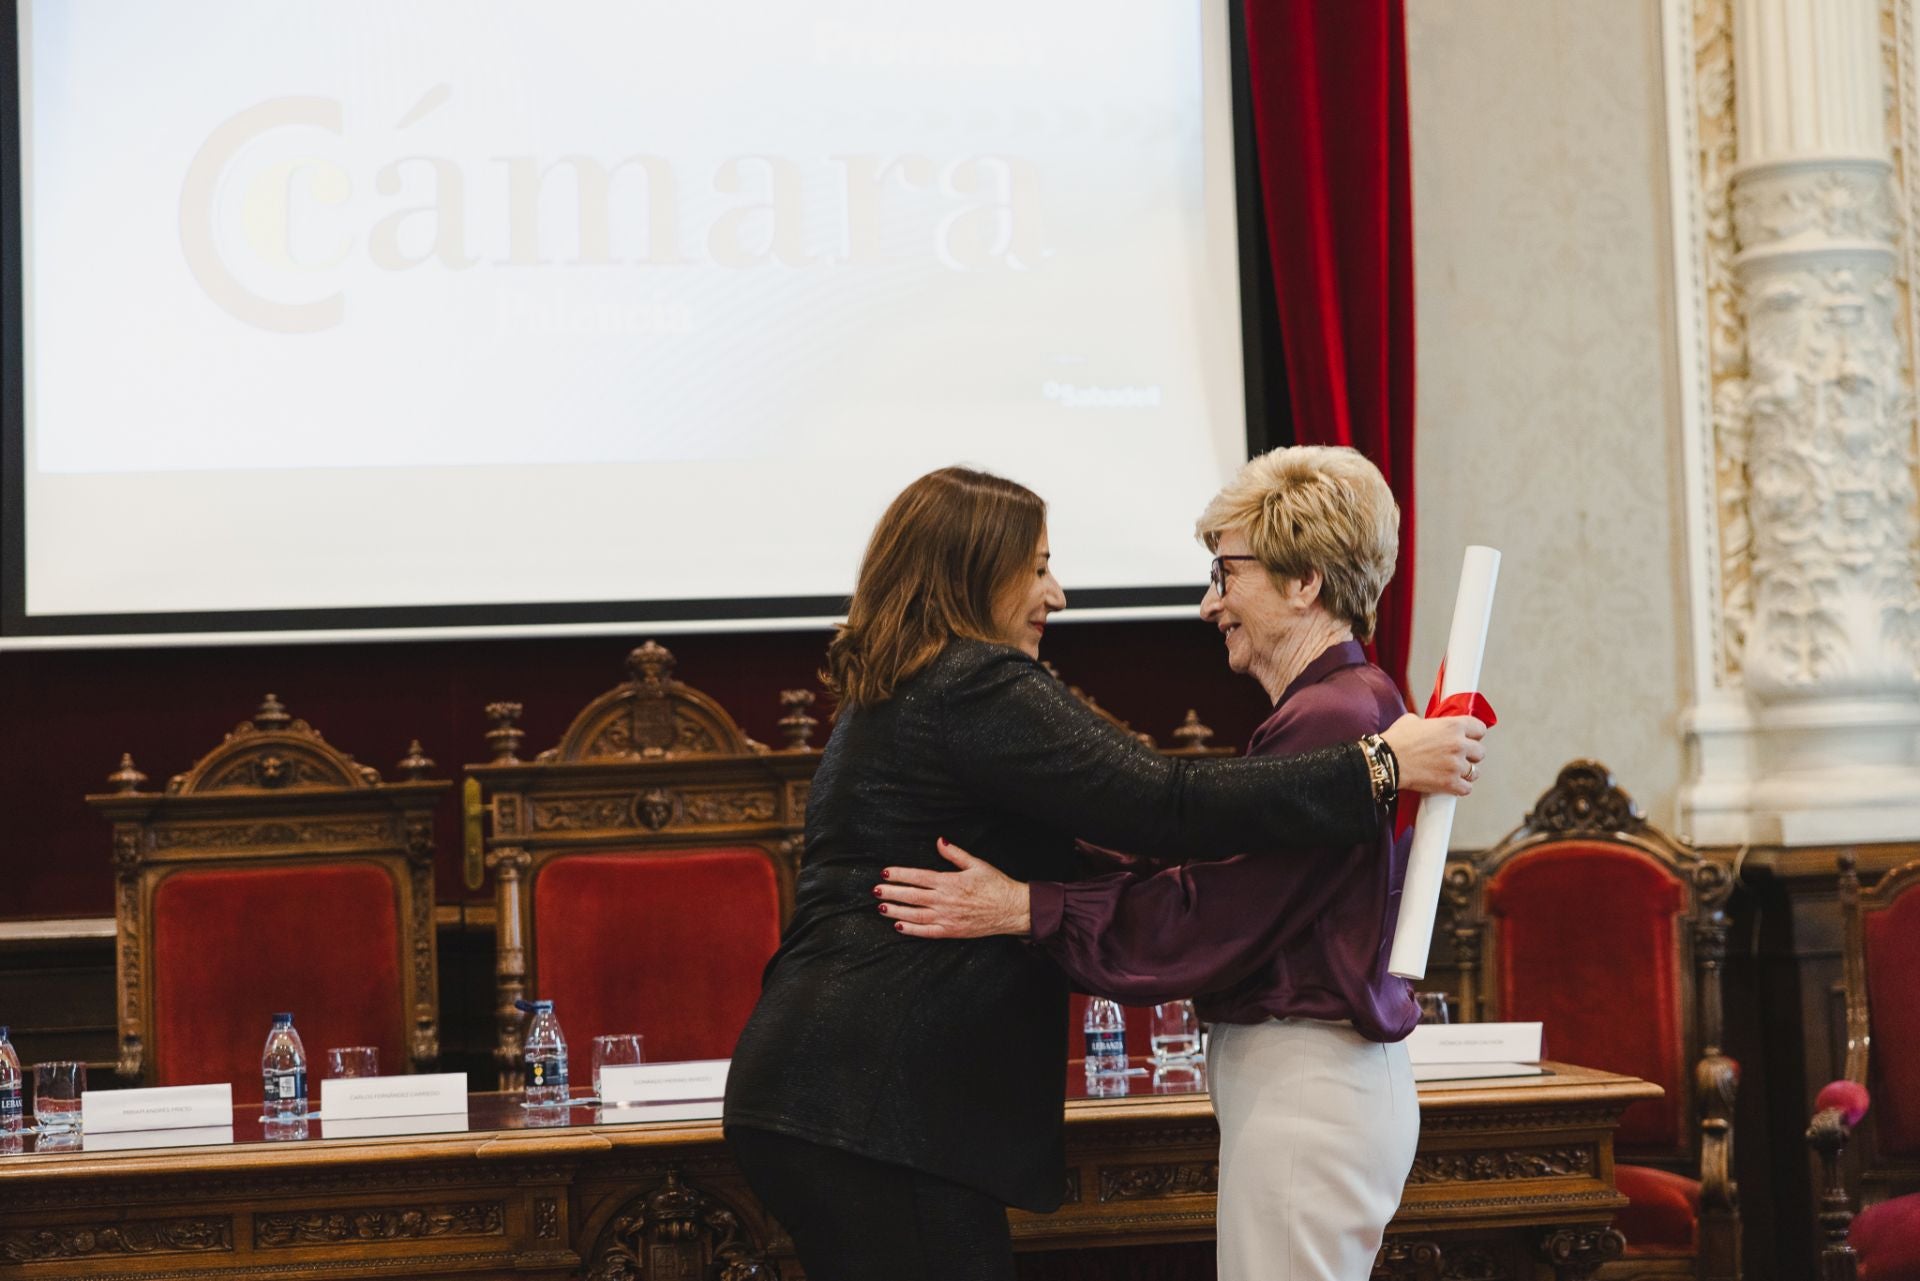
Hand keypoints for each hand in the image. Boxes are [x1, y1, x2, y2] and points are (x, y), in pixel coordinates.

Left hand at [876, 838, 1031, 938]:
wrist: (1011, 909)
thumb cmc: (995, 884)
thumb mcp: (976, 864)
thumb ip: (955, 854)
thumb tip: (939, 841)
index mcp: (950, 881)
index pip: (918, 877)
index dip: (900, 874)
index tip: (885, 873)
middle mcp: (945, 900)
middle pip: (912, 896)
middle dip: (891, 892)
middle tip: (875, 890)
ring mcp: (947, 917)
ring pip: (915, 914)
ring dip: (896, 910)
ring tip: (880, 906)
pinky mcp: (951, 931)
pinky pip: (927, 931)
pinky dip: (911, 929)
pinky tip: (898, 925)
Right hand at [1382, 712, 1487, 796]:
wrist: (1386, 761)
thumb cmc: (1397, 740)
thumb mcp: (1414, 720)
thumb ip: (1431, 723)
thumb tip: (1433, 728)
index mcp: (1453, 726)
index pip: (1480, 729)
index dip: (1474, 734)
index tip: (1470, 738)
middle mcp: (1459, 745)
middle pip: (1480, 752)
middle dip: (1471, 754)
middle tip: (1459, 755)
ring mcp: (1456, 765)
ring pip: (1475, 772)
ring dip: (1466, 772)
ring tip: (1454, 771)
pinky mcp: (1450, 783)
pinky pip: (1466, 788)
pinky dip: (1460, 787)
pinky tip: (1452, 784)